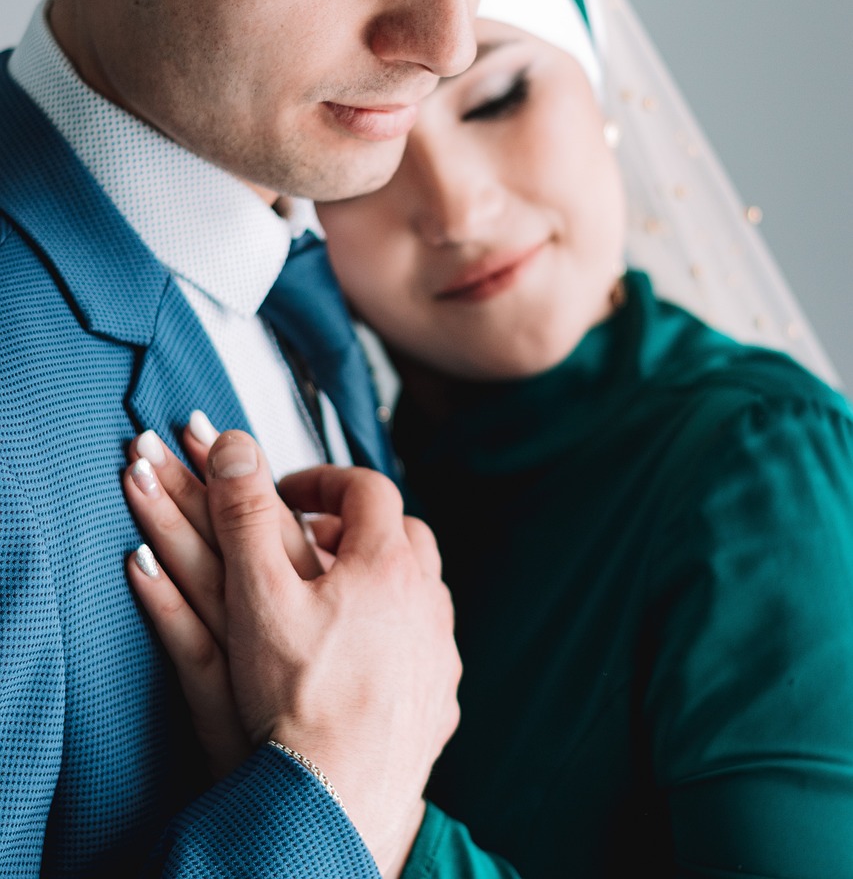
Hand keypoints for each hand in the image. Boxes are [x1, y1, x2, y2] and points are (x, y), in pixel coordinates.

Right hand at [124, 426, 460, 875]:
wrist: (336, 798)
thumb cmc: (297, 698)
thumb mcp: (257, 593)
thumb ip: (243, 512)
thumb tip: (234, 445)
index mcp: (387, 563)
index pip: (367, 488)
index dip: (325, 479)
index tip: (288, 492)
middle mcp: (427, 600)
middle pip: (405, 532)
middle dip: (358, 526)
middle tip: (314, 541)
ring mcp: (440, 651)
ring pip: (422, 588)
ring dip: (383, 578)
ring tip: (335, 598)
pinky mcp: (441, 698)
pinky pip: (428, 644)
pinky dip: (398, 633)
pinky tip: (361, 658)